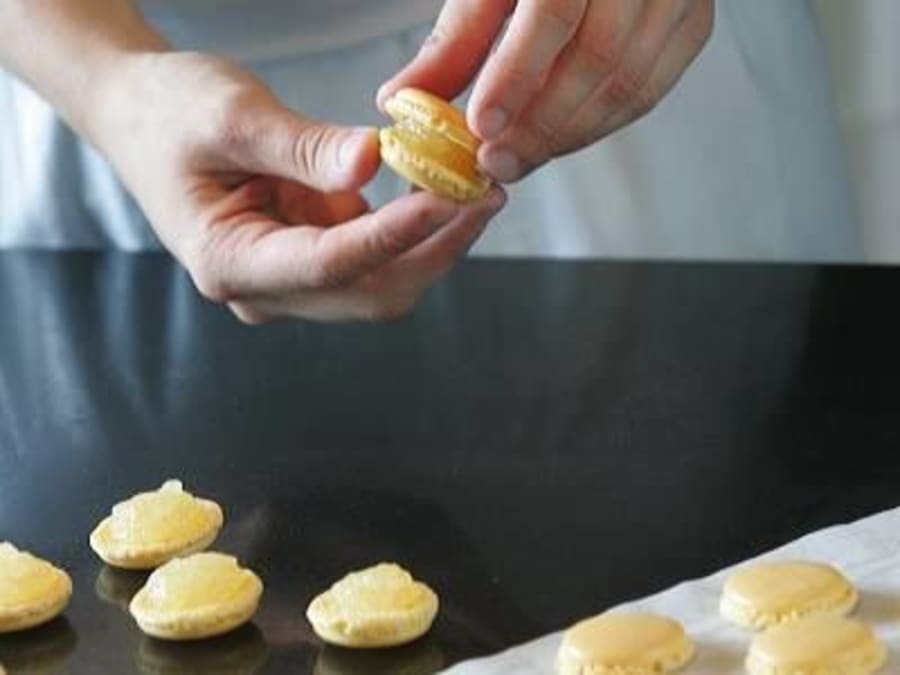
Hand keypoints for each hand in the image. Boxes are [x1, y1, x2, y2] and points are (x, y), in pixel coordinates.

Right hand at [89, 52, 504, 322]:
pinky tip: (443, 189)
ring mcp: (292, 279)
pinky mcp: (312, 258)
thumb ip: (303, 147)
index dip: (392, 236)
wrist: (142, 115)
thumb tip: (374, 163)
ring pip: (381, 283)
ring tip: (478, 187)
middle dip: (433, 250)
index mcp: (230, 264)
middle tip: (486, 194)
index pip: (329, 264)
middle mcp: (266, 290)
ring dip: (432, 243)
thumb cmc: (170, 111)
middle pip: (368, 293)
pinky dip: (413, 228)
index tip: (448, 200)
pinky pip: (375, 256)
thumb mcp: (230, 115)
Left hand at [380, 0, 713, 181]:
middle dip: (541, 124)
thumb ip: (454, 38)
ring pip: (629, 85)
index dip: (517, 74)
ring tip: (518, 158)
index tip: (481, 126)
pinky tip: (559, 139)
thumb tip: (403, 100)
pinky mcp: (692, 22)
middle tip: (495, 162)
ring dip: (568, 135)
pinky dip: (598, 125)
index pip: (553, 10)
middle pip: (600, 58)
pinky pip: (648, 92)